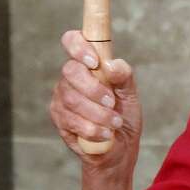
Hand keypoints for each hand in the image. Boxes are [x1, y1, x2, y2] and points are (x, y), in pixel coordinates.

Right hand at [49, 30, 142, 169]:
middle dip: (94, 89)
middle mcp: (71, 78)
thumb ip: (124, 76)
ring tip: (114, 123)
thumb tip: (110, 65)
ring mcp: (61, 98)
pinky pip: (71, 120)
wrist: (119, 148)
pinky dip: (92, 129)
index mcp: (88, 64)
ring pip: (71, 99)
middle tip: (112, 102)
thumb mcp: (130, 94)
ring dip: (98, 113)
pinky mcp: (59, 119)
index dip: (79, 46)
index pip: (72, 41)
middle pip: (70, 71)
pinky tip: (105, 134)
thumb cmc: (123, 115)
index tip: (94, 62)